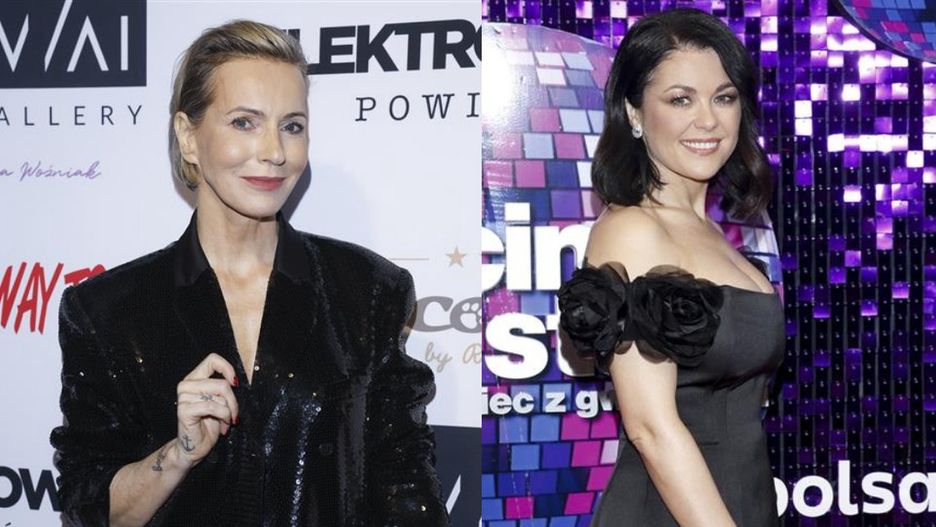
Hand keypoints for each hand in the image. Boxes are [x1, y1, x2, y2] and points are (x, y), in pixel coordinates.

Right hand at [174, 353, 239, 467]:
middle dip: (233, 401)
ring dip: (229, 411)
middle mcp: (187, 385)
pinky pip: (213, 406)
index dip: (227, 368)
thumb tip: (234, 381)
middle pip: (221, 383)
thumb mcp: (220, 402)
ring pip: (219, 395)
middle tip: (234, 415)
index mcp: (195, 379)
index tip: (235, 383)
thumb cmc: (209, 425)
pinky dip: (224, 417)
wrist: (195, 448)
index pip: (212, 360)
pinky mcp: (184, 410)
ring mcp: (183, 397)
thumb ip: (223, 389)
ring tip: (227, 422)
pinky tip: (223, 428)